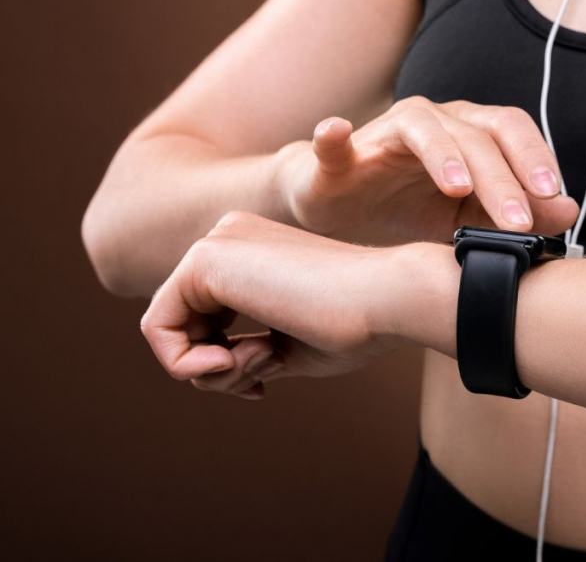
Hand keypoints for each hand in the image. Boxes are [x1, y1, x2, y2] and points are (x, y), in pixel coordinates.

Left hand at [139, 211, 424, 399]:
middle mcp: (229, 238)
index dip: (224, 367)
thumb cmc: (356, 325)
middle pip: (184, 324)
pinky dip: (185, 364)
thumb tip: (208, 370)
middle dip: (215, 371)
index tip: (262, 385)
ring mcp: (215, 244)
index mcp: (253, 251)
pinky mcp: (204, 260)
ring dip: (208, 373)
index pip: (207, 319)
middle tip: (261, 381)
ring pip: (169, 329)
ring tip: (261, 365)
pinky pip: (158, 327)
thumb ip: (246, 350)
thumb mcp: (289, 346)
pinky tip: (231, 364)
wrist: (389, 299)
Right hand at [276, 96, 579, 244]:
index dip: (535, 158)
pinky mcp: (339, 154)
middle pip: (476, 134)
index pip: (512, 132)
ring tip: (459, 189)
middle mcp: (435, 122)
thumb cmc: (411, 212)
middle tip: (518, 221)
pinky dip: (334, 134)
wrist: (343, 214)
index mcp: (470, 133)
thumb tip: (570, 211)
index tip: (555, 198)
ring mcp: (386, 132)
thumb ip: (517, 215)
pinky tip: (336, 132)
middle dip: (501, 177)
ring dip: (443, 154)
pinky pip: (334, 139)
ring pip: (421, 127)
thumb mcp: (470, 221)